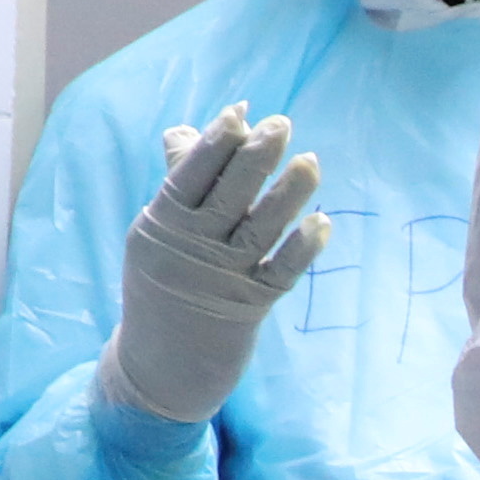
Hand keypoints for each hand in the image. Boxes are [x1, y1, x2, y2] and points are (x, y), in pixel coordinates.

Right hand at [102, 107, 325, 419]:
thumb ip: (180, 183)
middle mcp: (190, 249)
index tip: (241, 112)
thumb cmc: (162, 284)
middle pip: (227, 197)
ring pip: (259, 231)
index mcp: (162, 224)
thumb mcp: (157, 233)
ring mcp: (221, 279)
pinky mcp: (250, 307)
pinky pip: (280, 274)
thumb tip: (189, 129)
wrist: (159, 367)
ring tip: (311, 161)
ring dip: (287, 197)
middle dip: (254, 159)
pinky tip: (323, 223)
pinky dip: (302, 249)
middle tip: (282, 124)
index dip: (215, 143)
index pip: (189, 175)